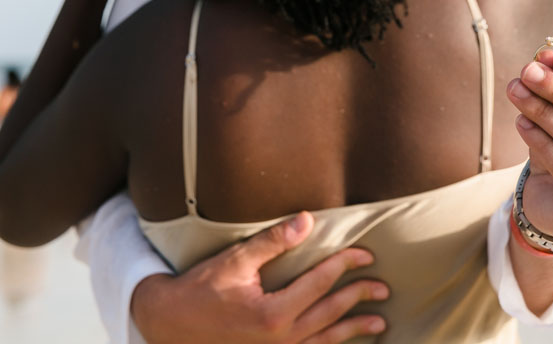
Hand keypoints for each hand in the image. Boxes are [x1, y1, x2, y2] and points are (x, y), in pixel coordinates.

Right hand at [132, 212, 388, 342]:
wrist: (169, 326)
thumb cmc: (200, 290)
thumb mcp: (235, 260)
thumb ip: (273, 241)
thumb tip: (306, 221)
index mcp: (274, 312)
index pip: (322, 282)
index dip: (346, 264)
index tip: (365, 254)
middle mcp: (281, 338)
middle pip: (331, 313)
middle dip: (360, 298)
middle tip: (383, 287)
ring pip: (325, 340)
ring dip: (354, 330)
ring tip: (379, 323)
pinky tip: (340, 343)